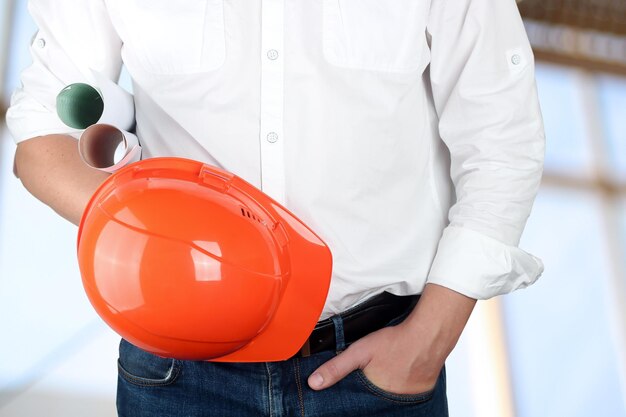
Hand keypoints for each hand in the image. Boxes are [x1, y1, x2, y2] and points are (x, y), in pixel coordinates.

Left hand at [307, 321, 442, 394]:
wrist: (428, 336)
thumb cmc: (396, 342)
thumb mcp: (360, 352)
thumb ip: (336, 368)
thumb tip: (314, 383)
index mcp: (374, 396)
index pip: (356, 408)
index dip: (351, 402)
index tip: (345, 397)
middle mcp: (391, 403)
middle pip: (371, 405)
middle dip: (364, 399)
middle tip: (368, 379)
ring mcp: (407, 401)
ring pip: (387, 401)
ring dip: (381, 394)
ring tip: (382, 376)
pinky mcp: (420, 394)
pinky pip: (403, 397)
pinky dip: (396, 389)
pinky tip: (395, 376)